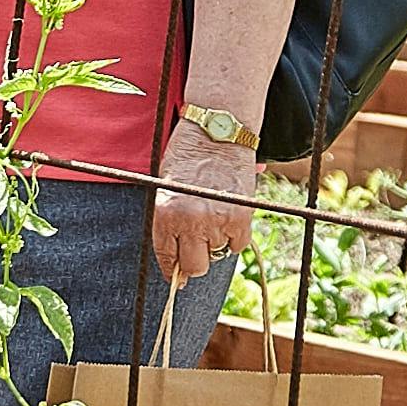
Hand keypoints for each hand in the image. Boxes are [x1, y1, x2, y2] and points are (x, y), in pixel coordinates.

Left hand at [151, 124, 264, 282]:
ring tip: (214, 213)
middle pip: (195, 267)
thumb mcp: (167, 188)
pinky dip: (235, 236)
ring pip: (217, 253)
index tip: (177, 276)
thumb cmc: (188, 155)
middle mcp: (190, 220)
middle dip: (195, 260)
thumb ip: (169, 224)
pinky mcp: (241, 217)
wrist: (218, 129)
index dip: (173, 268)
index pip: (167, 256)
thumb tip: (179, 266)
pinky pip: (238, 245)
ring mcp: (217, 220)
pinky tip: (229, 215)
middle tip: (198, 245)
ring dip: (216, 240)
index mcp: (165, 212)